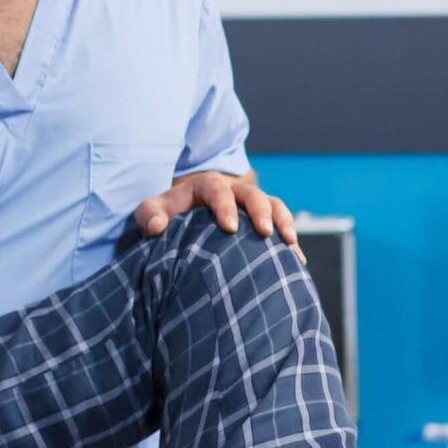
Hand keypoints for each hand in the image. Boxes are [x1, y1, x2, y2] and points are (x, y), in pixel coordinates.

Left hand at [134, 171, 297, 245]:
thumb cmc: (169, 214)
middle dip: (261, 213)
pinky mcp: (263, 221)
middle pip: (253, 195)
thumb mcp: (154, 210)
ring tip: (289, 243)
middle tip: (265, 233)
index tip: (230, 228)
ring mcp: (251, 205)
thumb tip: (156, 228)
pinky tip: (297, 261)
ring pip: (274, 205)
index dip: (226, 207)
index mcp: (207, 185)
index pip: (218, 191)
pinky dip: (291, 241)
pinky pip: (282, 225)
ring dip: (284, 222)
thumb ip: (150, 215)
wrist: (185, 213)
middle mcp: (234, 191)